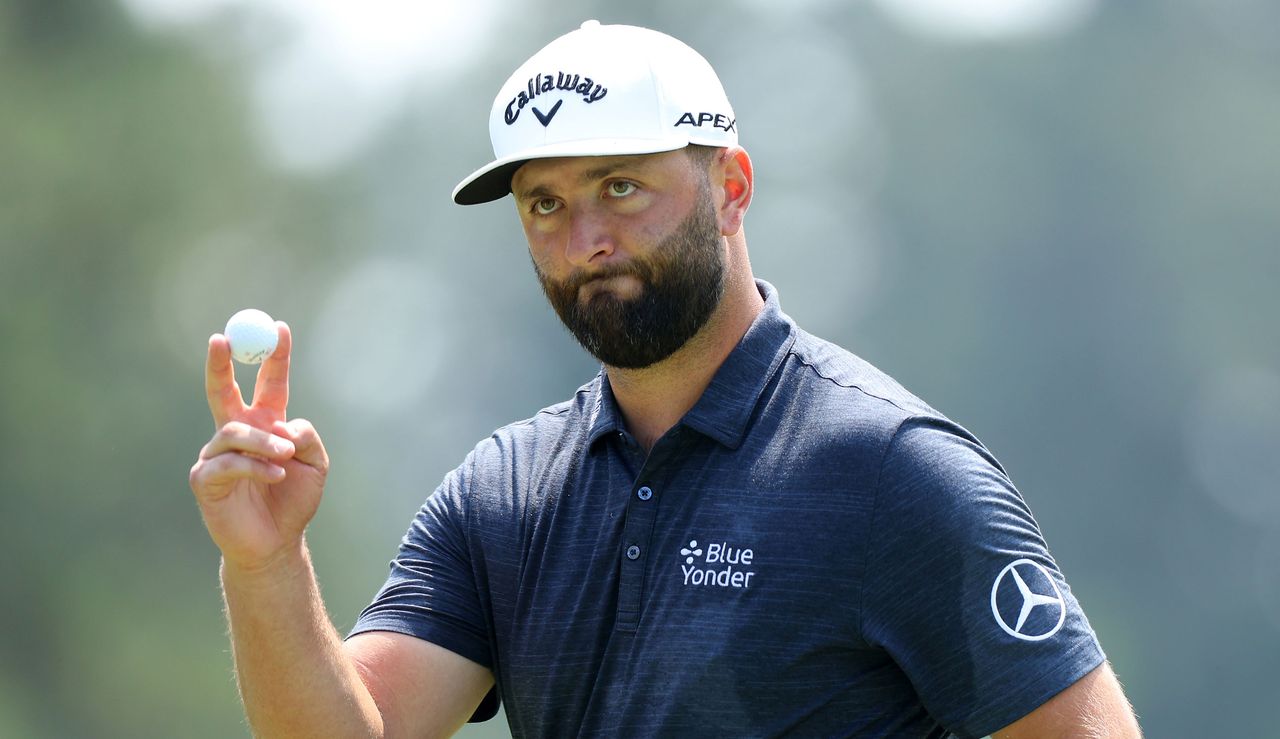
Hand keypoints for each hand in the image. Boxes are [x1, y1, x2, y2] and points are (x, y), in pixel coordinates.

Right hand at [189, 323, 328, 570]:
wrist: (276, 543)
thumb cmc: (294, 501)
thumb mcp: (315, 464)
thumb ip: (306, 436)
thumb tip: (285, 423)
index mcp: (265, 424)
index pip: (267, 384)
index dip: (273, 357)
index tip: (279, 328)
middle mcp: (237, 434)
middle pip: (222, 391)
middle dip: (220, 362)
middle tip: (221, 338)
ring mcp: (217, 454)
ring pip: (235, 431)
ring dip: (264, 441)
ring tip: (285, 456)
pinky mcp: (204, 478)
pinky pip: (228, 462)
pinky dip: (255, 467)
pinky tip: (273, 476)